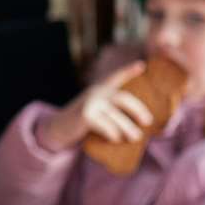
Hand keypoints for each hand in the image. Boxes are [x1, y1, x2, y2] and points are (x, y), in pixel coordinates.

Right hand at [35, 60, 150, 151]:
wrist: (56, 129)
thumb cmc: (81, 124)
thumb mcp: (95, 112)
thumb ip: (110, 114)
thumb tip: (136, 131)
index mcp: (99, 90)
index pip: (115, 77)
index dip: (128, 71)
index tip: (142, 65)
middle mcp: (95, 93)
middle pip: (123, 98)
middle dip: (138, 109)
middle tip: (148, 122)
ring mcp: (90, 102)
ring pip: (116, 115)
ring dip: (128, 128)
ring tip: (136, 137)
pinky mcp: (85, 114)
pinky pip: (106, 125)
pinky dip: (113, 133)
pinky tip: (115, 139)